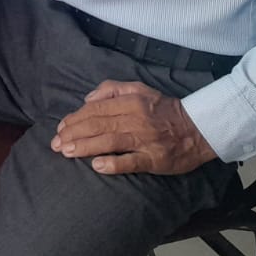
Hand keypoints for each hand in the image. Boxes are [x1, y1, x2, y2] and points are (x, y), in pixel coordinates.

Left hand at [52, 81, 217, 175]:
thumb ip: (112, 89)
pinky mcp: (154, 159)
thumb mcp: (139, 89)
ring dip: (85, 147)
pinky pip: (131, 161)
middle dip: (73, 134)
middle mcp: (135, 119)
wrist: (198, 128)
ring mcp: (145, 140)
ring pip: (109, 142)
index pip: (95, 110)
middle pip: (98, 125)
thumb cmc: (164, 109)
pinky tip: (97, 166)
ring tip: (67, 152)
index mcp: (130, 102)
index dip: (75, 119)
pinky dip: (113, 163)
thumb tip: (88, 98)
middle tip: (56, 144)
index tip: (61, 128)